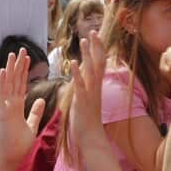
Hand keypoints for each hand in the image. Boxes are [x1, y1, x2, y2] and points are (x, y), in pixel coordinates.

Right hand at [0, 49, 45, 169]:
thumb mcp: (31, 125)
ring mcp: (3, 107)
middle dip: (18, 65)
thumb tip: (41, 101)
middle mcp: (9, 104)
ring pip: (7, 83)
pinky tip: (5, 70)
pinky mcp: (0, 112)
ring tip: (13, 54)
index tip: (28, 58)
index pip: (21, 84)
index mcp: (16, 106)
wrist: (10, 158)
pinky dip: (2, 82)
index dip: (24, 71)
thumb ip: (35, 112)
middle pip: (14, 80)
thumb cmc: (18, 145)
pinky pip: (1, 94)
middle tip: (22, 49)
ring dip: (10, 69)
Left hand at [68, 31, 108, 149]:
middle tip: (93, 31)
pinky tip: (72, 63)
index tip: (94, 35)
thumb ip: (84, 88)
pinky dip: (77, 73)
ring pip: (91, 71)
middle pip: (98, 63)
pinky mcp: (82, 102)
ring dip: (87, 55)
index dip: (96, 49)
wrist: (90, 139)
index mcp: (94, 87)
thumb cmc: (86, 121)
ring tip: (84, 41)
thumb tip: (81, 78)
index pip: (98, 64)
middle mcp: (95, 88)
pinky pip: (80, 85)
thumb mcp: (85, 100)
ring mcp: (89, 94)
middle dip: (95, 47)